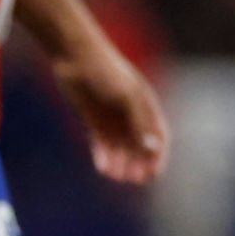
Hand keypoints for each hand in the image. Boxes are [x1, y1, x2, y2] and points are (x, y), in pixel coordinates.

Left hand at [50, 43, 169, 183]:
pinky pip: (102, 143)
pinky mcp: (95, 120)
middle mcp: (132, 115)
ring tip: (115, 175)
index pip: (159, 138)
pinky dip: (104, 156)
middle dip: (138, 164)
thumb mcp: (126, 96)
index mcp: (147, 107)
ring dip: (120, 163)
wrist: (76, 55)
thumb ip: (140, 122)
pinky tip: (102, 167)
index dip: (158, 157)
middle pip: (139, 147)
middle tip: (134, 180)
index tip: (152, 174)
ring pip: (120, 148)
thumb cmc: (107, 71)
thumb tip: (153, 148)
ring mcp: (113, 118)